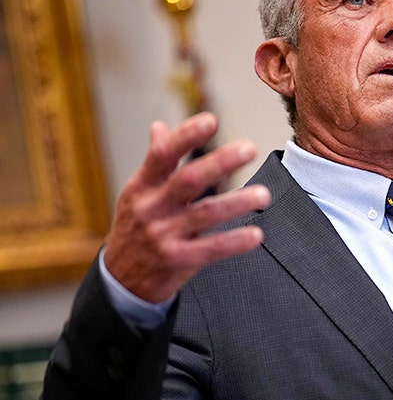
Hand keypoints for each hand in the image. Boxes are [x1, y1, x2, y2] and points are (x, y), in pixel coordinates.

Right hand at [103, 113, 270, 301]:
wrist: (121, 278)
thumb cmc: (136, 227)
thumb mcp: (138, 193)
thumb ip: (155, 162)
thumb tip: (159, 127)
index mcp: (142, 186)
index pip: (161, 155)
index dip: (185, 136)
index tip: (211, 121)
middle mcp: (152, 208)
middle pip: (188, 180)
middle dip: (219, 163)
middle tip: (249, 148)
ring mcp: (164, 235)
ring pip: (205, 214)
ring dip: (237, 202)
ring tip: (263, 194)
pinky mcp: (178, 260)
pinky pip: (211, 249)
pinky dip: (235, 242)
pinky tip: (256, 234)